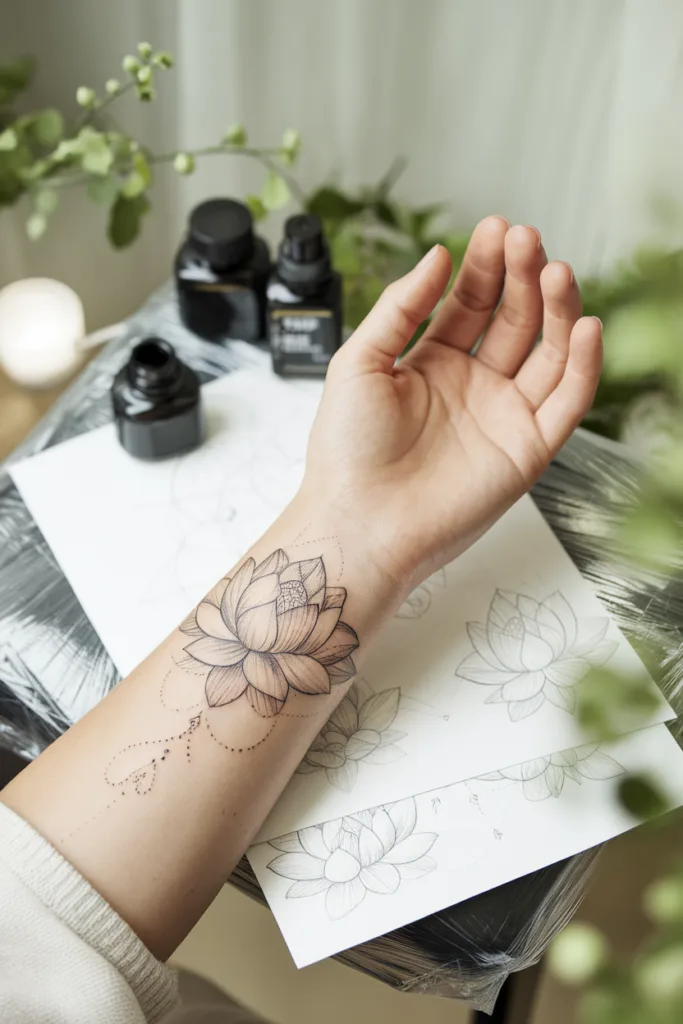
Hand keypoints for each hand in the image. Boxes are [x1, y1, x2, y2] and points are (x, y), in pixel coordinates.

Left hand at [304, 217, 601, 583]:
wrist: (358, 521)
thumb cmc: (347, 451)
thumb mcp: (360, 361)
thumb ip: (400, 307)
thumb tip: (436, 255)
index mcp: (432, 364)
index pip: (470, 302)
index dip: (485, 265)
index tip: (495, 229)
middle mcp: (473, 386)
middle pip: (514, 319)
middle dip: (522, 276)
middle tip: (527, 239)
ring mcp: (503, 416)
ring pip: (548, 352)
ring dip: (557, 309)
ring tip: (556, 270)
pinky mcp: (527, 450)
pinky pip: (567, 401)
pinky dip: (583, 364)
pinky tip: (584, 324)